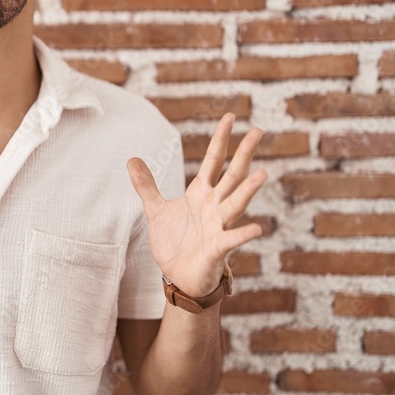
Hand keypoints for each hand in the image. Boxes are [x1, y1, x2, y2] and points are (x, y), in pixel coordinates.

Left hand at [126, 113, 266, 297]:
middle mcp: (214, 205)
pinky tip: (257, 228)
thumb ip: (146, 185)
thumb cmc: (175, 243)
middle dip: (244, 154)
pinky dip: (243, 233)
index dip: (220, 139)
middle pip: (232, 175)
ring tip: (262, 173)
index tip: (231, 117)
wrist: (179, 276)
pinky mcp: (217, 248)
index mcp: (200, 193)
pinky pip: (232, 239)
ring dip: (249, 190)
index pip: (213, 161)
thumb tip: (131, 159)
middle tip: (258, 131)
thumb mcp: (156, 209)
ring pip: (236, 203)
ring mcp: (218, 225)